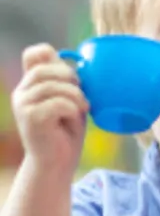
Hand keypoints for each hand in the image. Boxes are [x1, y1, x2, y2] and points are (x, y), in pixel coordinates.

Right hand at [11, 45, 87, 178]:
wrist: (57, 160)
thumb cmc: (66, 129)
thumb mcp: (69, 99)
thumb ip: (66, 80)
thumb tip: (77, 59)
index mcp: (31, 84)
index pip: (32, 54)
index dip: (52, 54)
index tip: (70, 73)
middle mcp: (22, 92)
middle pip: (44, 68)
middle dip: (69, 77)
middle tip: (81, 93)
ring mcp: (23, 105)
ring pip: (53, 86)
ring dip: (75, 96)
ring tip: (82, 107)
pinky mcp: (31, 118)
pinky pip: (58, 103)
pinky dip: (73, 108)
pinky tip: (75, 117)